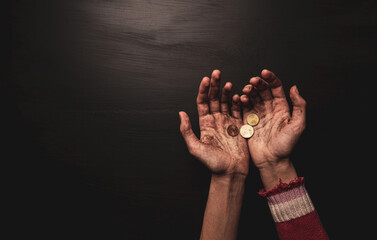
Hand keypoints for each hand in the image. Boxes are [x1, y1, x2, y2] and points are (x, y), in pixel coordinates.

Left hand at [179, 70, 249, 175]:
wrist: (230, 173)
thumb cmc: (213, 163)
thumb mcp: (195, 148)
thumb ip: (187, 131)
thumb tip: (181, 113)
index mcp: (205, 124)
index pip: (203, 102)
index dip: (204, 90)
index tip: (206, 79)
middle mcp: (215, 121)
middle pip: (214, 98)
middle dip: (215, 85)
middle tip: (217, 72)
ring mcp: (227, 122)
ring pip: (226, 102)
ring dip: (226, 92)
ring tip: (228, 83)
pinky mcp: (239, 126)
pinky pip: (238, 110)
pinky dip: (238, 102)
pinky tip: (238, 95)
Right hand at [240, 70, 305, 187]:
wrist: (272, 161)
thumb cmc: (286, 146)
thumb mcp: (298, 125)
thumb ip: (299, 106)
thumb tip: (294, 88)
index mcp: (282, 108)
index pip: (276, 88)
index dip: (270, 79)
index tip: (264, 73)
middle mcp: (270, 109)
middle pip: (262, 90)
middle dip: (257, 83)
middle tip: (252, 81)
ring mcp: (258, 115)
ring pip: (252, 97)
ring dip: (248, 91)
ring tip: (246, 91)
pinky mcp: (248, 121)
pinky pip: (243, 107)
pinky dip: (240, 101)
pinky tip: (240, 99)